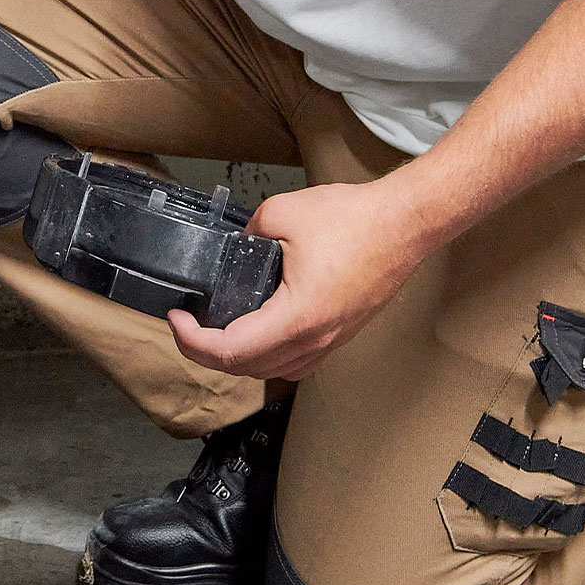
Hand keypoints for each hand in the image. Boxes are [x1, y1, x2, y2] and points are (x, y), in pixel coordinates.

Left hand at [168, 176, 428, 381]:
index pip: (230, 351)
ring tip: (214, 332)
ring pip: (272, 371)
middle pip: (246, 368)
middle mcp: (315, 339)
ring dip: (237, 359)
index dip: (192, 341)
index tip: (177, 318)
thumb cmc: (355, 219)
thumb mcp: (280, 212)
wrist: (406, 223)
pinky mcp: (340, 334)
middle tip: (186, 326)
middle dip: (206, 353)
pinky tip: (254, 335)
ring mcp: (331, 341)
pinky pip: (295, 362)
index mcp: (297, 317)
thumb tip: (235, 247)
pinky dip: (266, 357)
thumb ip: (247, 234)